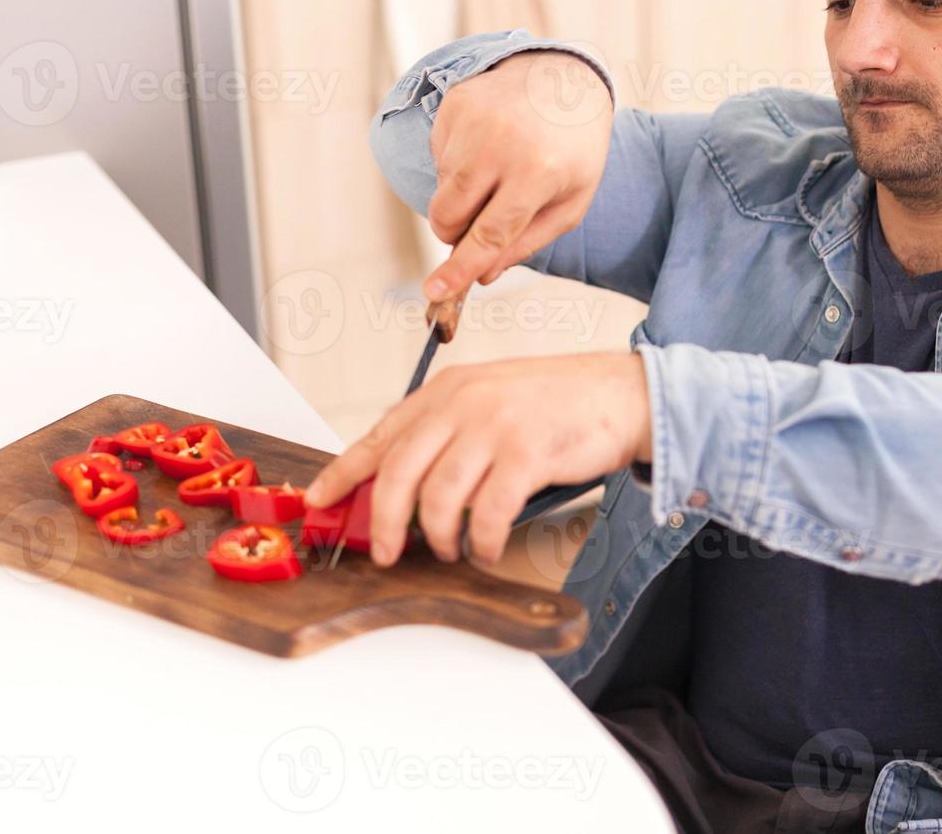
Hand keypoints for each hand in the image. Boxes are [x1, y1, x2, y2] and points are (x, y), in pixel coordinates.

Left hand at [304, 353, 651, 566]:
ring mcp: (495, 426)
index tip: (320, 498)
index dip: (344, 471)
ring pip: (439, 497)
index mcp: (449, 389)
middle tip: (387, 552)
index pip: (381, 434)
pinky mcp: (527, 453)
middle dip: (385, 521)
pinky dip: (482, 542)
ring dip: (439, 537)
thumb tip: (407, 485)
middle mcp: (465, 402)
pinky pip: (486, 514)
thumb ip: (450, 430)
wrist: (622, 394)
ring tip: (452, 551)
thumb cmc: (559, 404)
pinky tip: (486, 550)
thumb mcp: (492, 400)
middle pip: (399, 471)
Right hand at [423, 50, 613, 302]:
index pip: (489, 234)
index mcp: (538, 172)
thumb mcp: (570, 202)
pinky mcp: (456, 103)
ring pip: (442, 188)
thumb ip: (526, 242)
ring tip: (499, 169)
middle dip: (454, 233)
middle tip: (480, 221)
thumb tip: (482, 275)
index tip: (433, 292)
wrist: (569, 80)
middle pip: (450, 215)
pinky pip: (438, 155)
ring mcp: (475, 119)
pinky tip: (489, 144)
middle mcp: (502, 143)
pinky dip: (458, 162)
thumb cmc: (573, 151)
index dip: (459, 269)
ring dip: (461, 195)